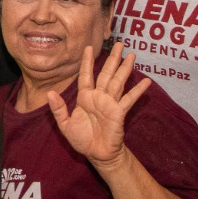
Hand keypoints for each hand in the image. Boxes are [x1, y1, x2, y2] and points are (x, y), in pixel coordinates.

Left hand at [47, 43, 151, 168]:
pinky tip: (147, 81)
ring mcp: (110, 103)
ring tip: (132, 55)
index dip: (87, 62)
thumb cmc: (82, 139)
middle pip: (106, 73)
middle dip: (113, 59)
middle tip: (120, 44)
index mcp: (85, 97)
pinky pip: (129, 99)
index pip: (86, 75)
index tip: (88, 47)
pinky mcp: (119, 112)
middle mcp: (99, 97)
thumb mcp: (65, 125)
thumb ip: (59, 109)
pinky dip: (138, 90)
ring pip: (118, 81)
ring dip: (125, 68)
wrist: (96, 154)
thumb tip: (50, 93)